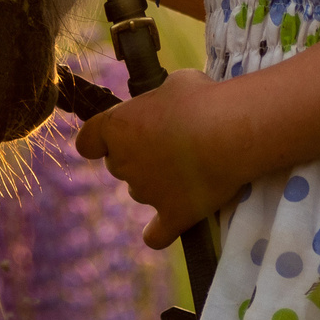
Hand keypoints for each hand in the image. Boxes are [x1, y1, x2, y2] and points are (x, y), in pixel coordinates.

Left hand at [73, 68, 240, 247]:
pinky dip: (161, 231)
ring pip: (141, 191)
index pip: (88, 141)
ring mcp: (145, 193)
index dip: (101, 139)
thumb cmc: (201, 99)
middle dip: (139, 156)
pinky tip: (172, 221)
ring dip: (157, 183)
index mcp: (116, 127)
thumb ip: (161, 100)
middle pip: (119, 165)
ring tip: (192, 167)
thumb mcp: (176, 84)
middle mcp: (123, 163)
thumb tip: (169, 107)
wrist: (230, 131)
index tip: (119, 135)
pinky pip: (156, 235)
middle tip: (172, 143)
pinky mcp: (172, 215)